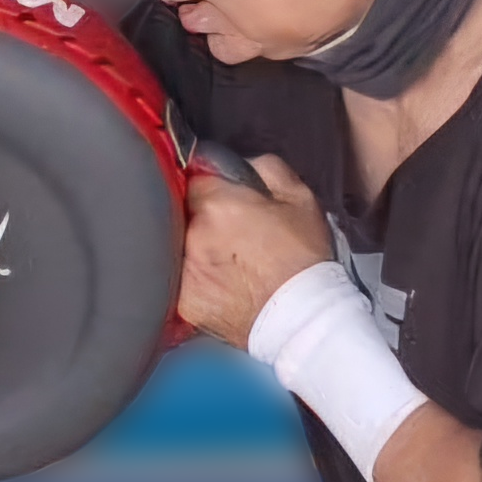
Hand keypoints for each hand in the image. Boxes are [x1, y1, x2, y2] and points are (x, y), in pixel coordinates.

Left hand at [175, 154, 332, 346]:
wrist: (304, 318)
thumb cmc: (304, 257)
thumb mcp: (298, 197)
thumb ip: (262, 167)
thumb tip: (234, 163)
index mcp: (218, 204)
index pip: (192, 177)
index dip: (208, 185)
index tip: (220, 195)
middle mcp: (193, 235)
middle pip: (182, 212)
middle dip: (200, 216)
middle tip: (229, 232)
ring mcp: (185, 271)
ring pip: (176, 245)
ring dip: (193, 247)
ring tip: (225, 260)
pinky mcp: (184, 301)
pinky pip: (179, 279)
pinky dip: (194, 278)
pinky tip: (219, 283)